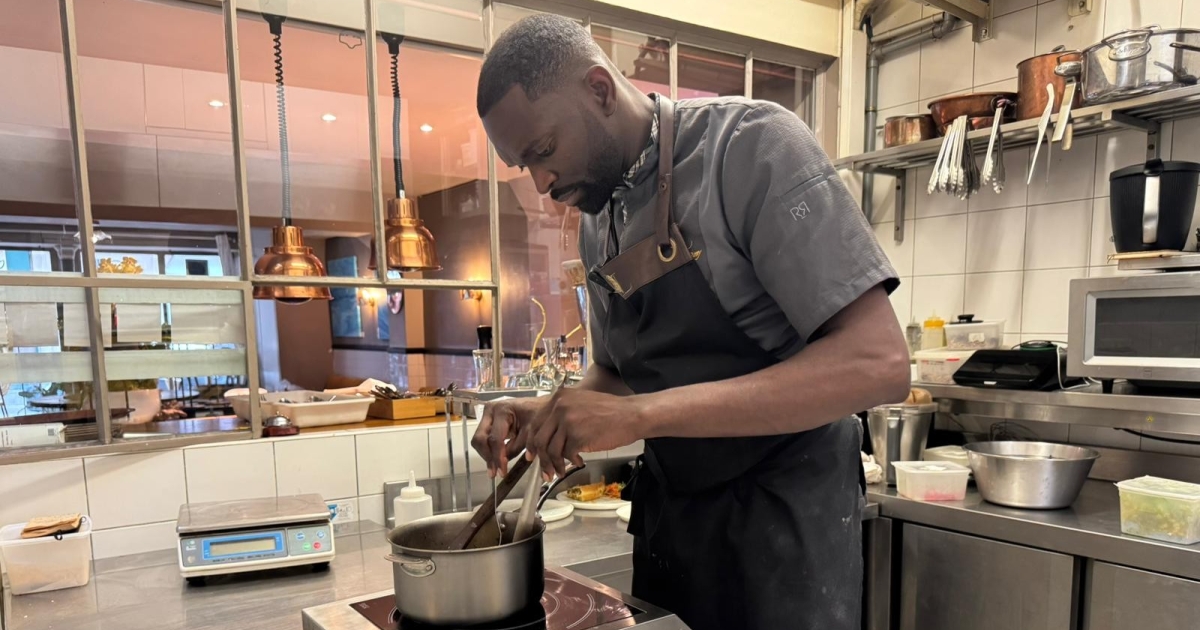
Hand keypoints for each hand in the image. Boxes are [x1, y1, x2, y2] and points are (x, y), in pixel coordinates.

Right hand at [471, 396, 546, 477]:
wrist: (542, 406)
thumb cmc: (539, 416)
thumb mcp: (530, 433)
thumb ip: (515, 449)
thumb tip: (502, 463)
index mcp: (502, 410)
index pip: (495, 439)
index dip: (497, 457)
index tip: (502, 472)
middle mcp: (490, 410)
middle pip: (480, 439)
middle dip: (488, 456)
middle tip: (495, 472)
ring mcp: (487, 415)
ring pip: (479, 440)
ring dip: (487, 455)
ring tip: (496, 469)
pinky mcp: (488, 421)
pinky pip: (484, 439)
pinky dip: (489, 451)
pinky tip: (496, 461)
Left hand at [525, 388, 644, 478]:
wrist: (631, 415)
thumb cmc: (610, 412)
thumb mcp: (581, 403)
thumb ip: (563, 414)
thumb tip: (548, 436)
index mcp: (559, 397)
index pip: (536, 423)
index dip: (532, 442)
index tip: (532, 454)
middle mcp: (560, 407)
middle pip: (539, 438)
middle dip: (541, 459)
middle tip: (545, 470)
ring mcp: (568, 421)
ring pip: (551, 450)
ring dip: (555, 464)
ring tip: (561, 471)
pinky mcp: (577, 436)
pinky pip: (566, 455)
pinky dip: (571, 462)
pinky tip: (579, 462)